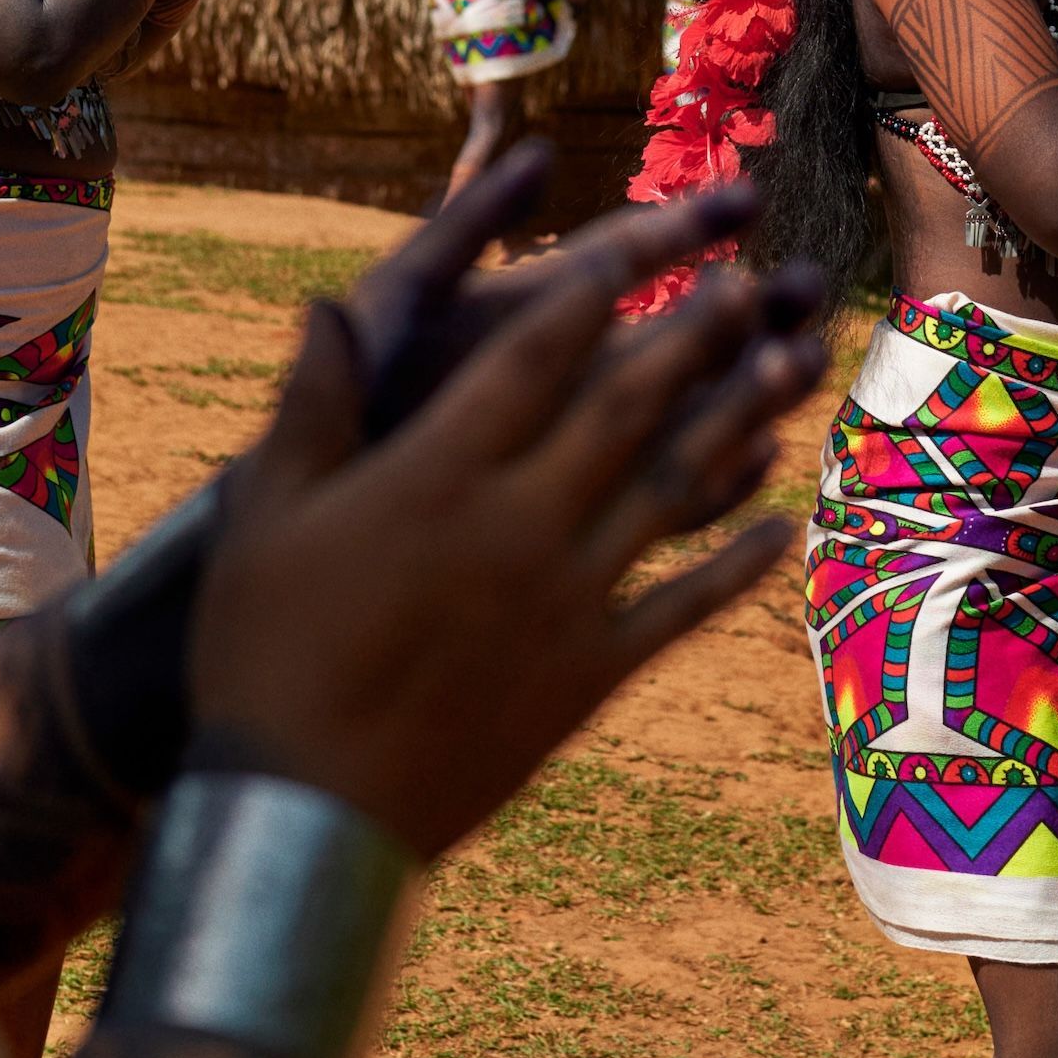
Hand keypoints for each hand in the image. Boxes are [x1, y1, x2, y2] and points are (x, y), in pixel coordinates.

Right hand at [187, 192, 827, 859]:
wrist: (304, 813)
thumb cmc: (264, 652)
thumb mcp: (268, 516)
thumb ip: (312, 403)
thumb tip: (327, 302)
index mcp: (438, 472)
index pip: (533, 357)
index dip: (591, 292)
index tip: (640, 244)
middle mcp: (516, 523)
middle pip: (624, 408)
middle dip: (693, 336)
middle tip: (754, 282)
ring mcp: (563, 602)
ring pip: (672, 491)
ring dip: (740, 422)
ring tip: (793, 364)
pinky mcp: (587, 676)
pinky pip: (680, 605)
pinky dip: (737, 561)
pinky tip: (784, 520)